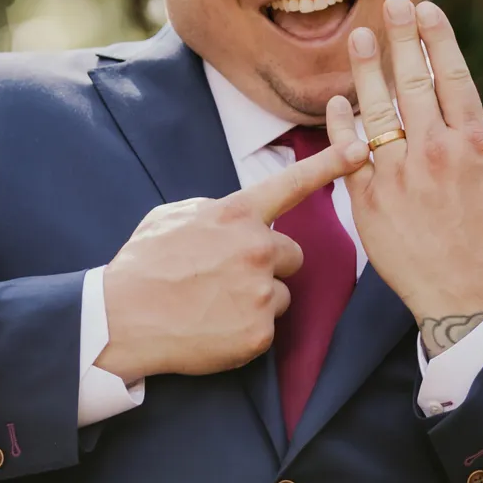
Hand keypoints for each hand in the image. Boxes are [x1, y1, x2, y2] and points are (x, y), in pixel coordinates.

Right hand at [99, 134, 363, 382]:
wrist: (121, 320)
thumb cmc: (142, 266)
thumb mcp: (174, 217)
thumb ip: (216, 213)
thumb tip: (235, 219)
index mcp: (235, 216)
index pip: (290, 186)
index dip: (329, 166)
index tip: (361, 150)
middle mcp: (256, 249)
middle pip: (291, 255)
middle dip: (268, 266)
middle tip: (226, 278)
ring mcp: (259, 292)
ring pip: (280, 295)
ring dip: (256, 300)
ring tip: (213, 305)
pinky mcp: (259, 333)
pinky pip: (268, 328)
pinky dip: (246, 331)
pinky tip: (213, 328)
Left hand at [325, 0, 482, 355]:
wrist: (464, 294)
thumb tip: (480, 119)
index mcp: (472, 144)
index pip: (452, 78)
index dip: (438, 40)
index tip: (426, 11)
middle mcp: (434, 152)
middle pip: (413, 82)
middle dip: (402, 37)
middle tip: (391, 4)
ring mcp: (398, 175)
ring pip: (376, 110)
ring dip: (366, 69)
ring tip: (357, 36)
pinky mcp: (369, 200)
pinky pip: (349, 153)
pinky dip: (340, 125)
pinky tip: (337, 101)